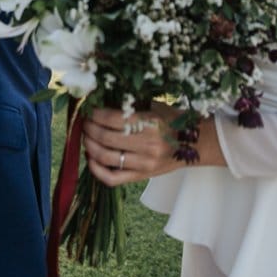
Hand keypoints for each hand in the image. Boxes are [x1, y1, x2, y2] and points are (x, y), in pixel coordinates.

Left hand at [81, 103, 205, 186]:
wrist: (192, 144)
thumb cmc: (170, 120)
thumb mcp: (153, 106)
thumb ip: (130, 105)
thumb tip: (99, 98)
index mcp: (150, 123)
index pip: (112, 118)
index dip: (94, 114)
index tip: (88, 110)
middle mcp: (147, 144)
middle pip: (105, 138)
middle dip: (89, 129)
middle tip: (84, 123)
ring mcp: (144, 163)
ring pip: (105, 157)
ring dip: (89, 146)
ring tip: (86, 138)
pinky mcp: (141, 177)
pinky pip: (112, 179)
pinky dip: (96, 170)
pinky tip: (91, 158)